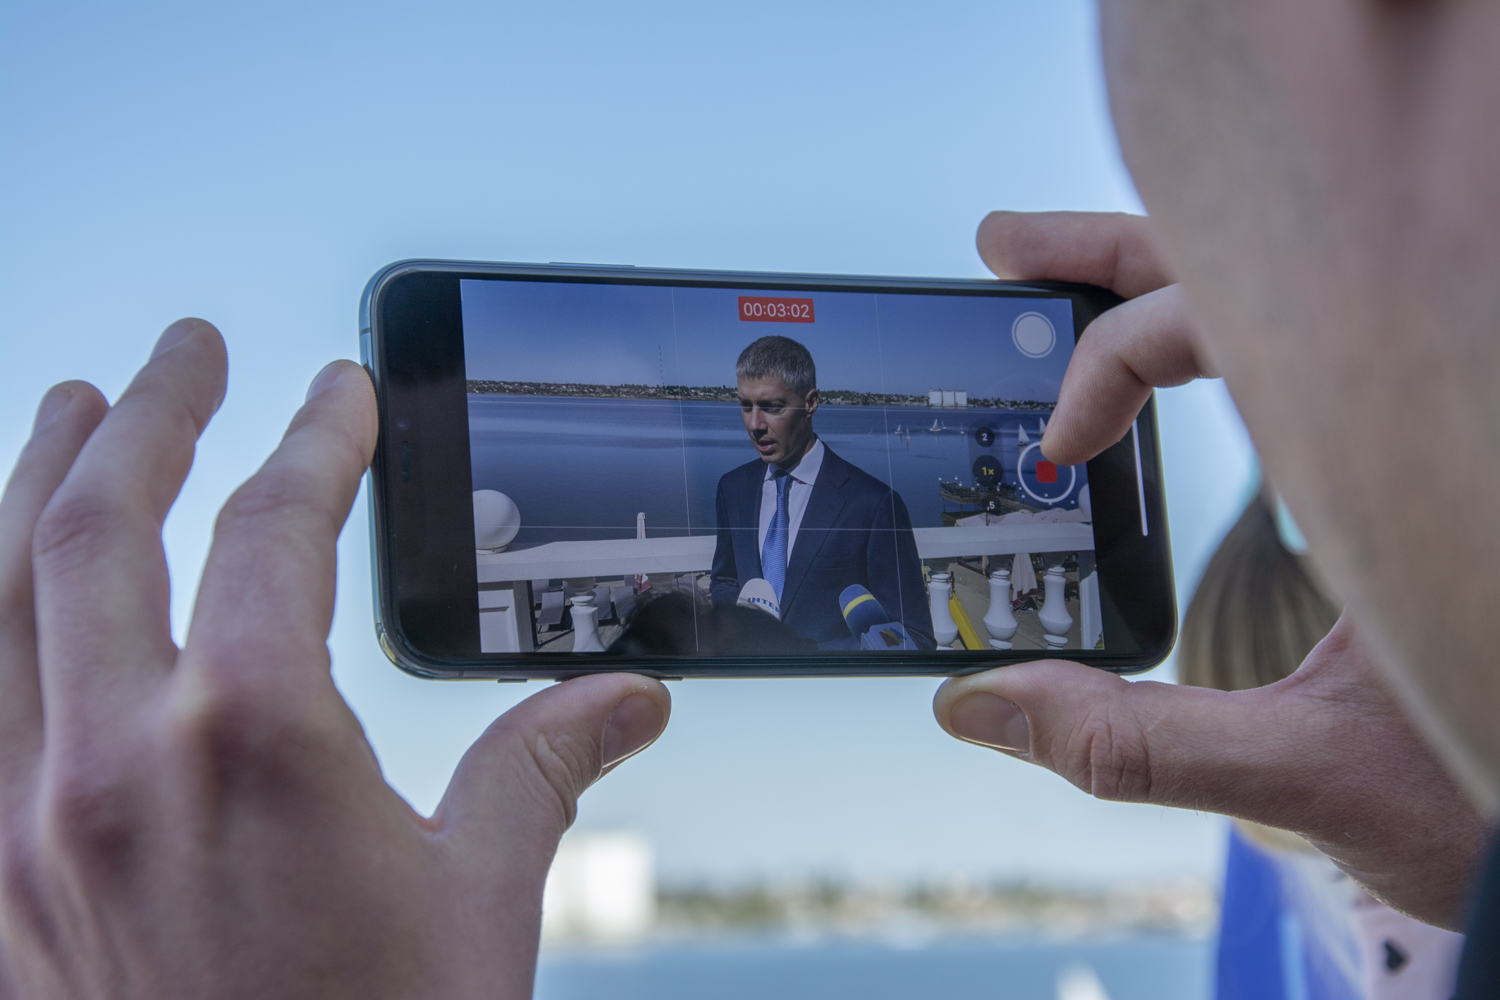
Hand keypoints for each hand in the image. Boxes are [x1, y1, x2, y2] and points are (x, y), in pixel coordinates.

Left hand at [0, 320, 670, 998]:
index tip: (339, 396)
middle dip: (152, 413)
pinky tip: (9, 588)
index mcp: (255, 741)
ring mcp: (28, 824)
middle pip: (103, 521)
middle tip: (190, 350)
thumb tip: (624, 703)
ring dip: (34, 481)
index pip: (277, 528)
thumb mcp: (481, 903)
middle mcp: (114, 762)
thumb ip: (540, 770)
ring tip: (72, 409)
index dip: (316, 440)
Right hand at [951, 210, 1491, 927]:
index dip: (1119, 355)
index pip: (1240, 317)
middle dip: (1121, 251)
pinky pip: (1326, 339)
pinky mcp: (1431, 447)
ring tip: (1057, 273)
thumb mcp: (1312, 774)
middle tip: (1003, 249)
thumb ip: (1136, 742)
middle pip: (1264, 262)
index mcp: (1405, 452)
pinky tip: (1166, 344)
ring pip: (1299, 285)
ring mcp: (1434, 413)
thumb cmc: (1481, 799)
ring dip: (1171, 274)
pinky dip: (1226, 325)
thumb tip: (974, 705)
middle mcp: (1430, 401)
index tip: (1061, 449)